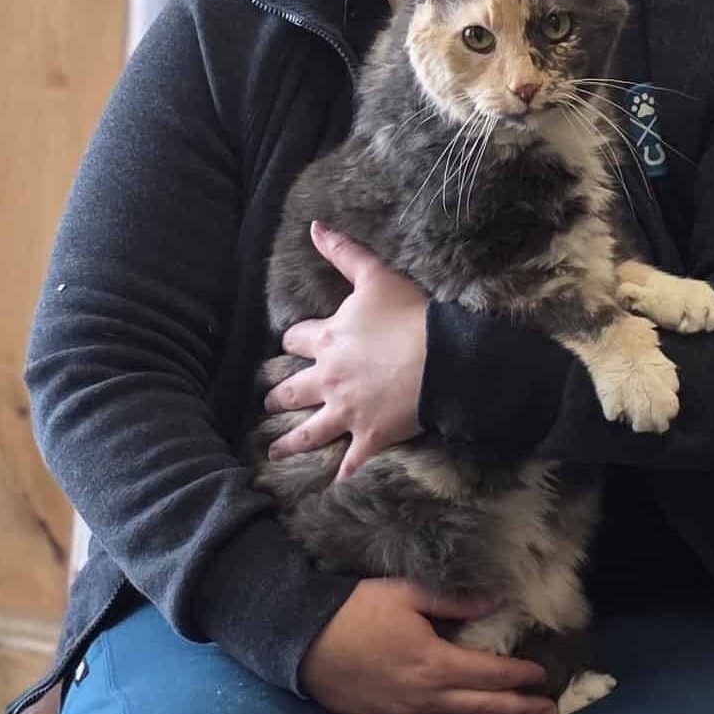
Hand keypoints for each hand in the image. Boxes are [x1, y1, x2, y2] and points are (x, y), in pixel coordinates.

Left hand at [264, 223, 427, 479]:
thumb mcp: (375, 276)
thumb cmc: (410, 315)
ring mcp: (347, 412)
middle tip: (271, 402)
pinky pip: (349, 462)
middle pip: (293, 389)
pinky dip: (340, 475)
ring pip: (309, 432)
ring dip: (289, 443)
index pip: (297, 341)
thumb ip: (344, 252)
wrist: (443, 358)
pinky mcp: (369, 436)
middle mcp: (329, 380)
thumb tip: (314, 226)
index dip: (294, 342)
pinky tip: (330, 487)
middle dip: (280, 396)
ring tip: (273, 452)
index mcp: (328, 341)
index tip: (291, 346)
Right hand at [299, 579, 557, 713]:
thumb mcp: (405, 594)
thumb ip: (453, 601)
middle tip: (549, 713)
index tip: (542, 676)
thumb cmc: (356, 610)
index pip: (491, 673)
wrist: (303, 640)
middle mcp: (427, 698)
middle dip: (520, 709)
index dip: (520, 675)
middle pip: (484, 706)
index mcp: (436, 663)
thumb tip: (495, 601)